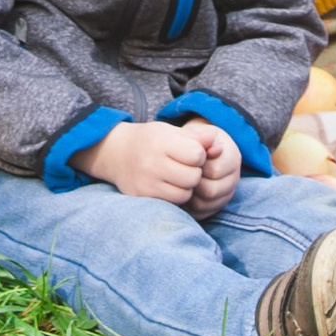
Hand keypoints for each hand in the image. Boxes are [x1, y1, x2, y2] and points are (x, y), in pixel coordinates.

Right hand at [69, 121, 204, 205]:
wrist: (117, 153)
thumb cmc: (151, 140)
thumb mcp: (171, 132)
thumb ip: (197, 137)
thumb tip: (218, 145)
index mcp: (160, 142)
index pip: (197, 154)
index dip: (199, 154)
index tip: (190, 152)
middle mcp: (151, 163)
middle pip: (193, 177)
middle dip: (195, 172)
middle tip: (185, 166)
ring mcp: (146, 182)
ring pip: (185, 193)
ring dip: (187, 187)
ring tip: (178, 176)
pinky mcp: (144, 197)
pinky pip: (173, 203)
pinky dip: (176, 196)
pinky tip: (169, 185)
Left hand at [176, 119, 242, 218]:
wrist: (194, 149)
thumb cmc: (193, 140)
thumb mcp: (196, 134)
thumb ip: (202, 138)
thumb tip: (214, 149)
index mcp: (232, 157)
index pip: (214, 171)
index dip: (196, 167)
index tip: (184, 161)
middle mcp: (234, 178)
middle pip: (211, 190)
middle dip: (192, 183)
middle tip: (179, 174)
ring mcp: (226, 194)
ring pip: (205, 204)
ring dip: (189, 195)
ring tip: (179, 183)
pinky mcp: (216, 206)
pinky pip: (201, 213)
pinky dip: (189, 205)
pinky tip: (181, 192)